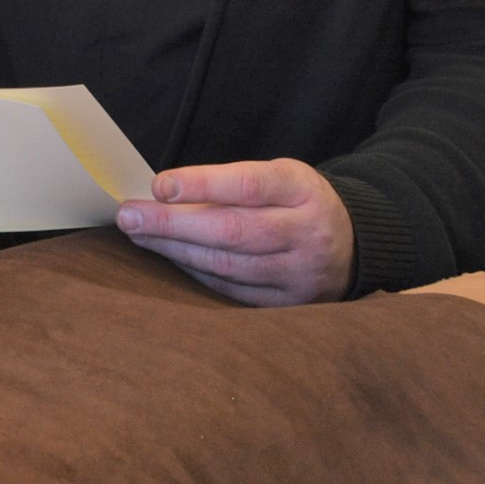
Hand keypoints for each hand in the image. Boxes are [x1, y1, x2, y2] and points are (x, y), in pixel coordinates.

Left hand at [115, 158, 353, 304]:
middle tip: (129, 216)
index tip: (158, 186)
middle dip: (173, 225)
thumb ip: (231, 183)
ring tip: (140, 235)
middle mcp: (306, 234)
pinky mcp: (289, 305)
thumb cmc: (297, 203)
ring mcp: (300, 274)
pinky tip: (170, 258)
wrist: (355, 245)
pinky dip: (196, 273)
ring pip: (228, 266)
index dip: (202, 185)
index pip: (249, 185)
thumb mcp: (279, 177)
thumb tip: (162, 194)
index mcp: (302, 190)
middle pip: (233, 231)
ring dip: (176, 251)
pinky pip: (231, 291)